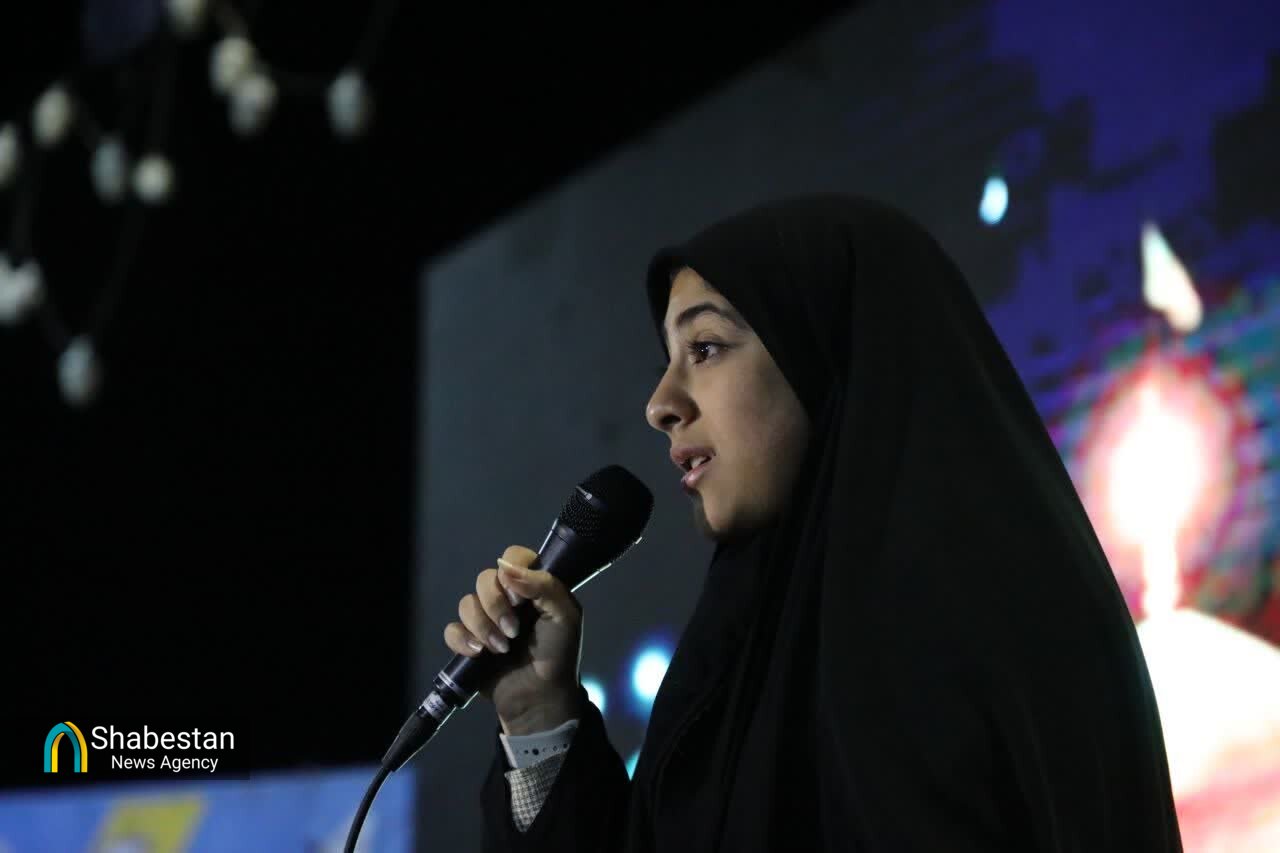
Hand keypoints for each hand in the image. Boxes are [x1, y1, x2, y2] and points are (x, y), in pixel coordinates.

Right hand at [443, 545, 583, 733]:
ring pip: (466, 603)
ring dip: (483, 627)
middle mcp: (507, 599)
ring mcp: (486, 620)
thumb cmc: (558, 654)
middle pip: (484, 579)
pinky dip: (463, 641)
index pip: (514, 557)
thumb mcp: (565, 616)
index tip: (521, 599)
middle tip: (514, 630)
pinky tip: (480, 654)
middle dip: (496, 606)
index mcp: (532, 587)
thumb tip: (505, 566)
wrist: (540, 698)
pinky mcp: (469, 642)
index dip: (511, 572)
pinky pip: (452, 629)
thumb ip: (544, 585)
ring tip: (501, 649)